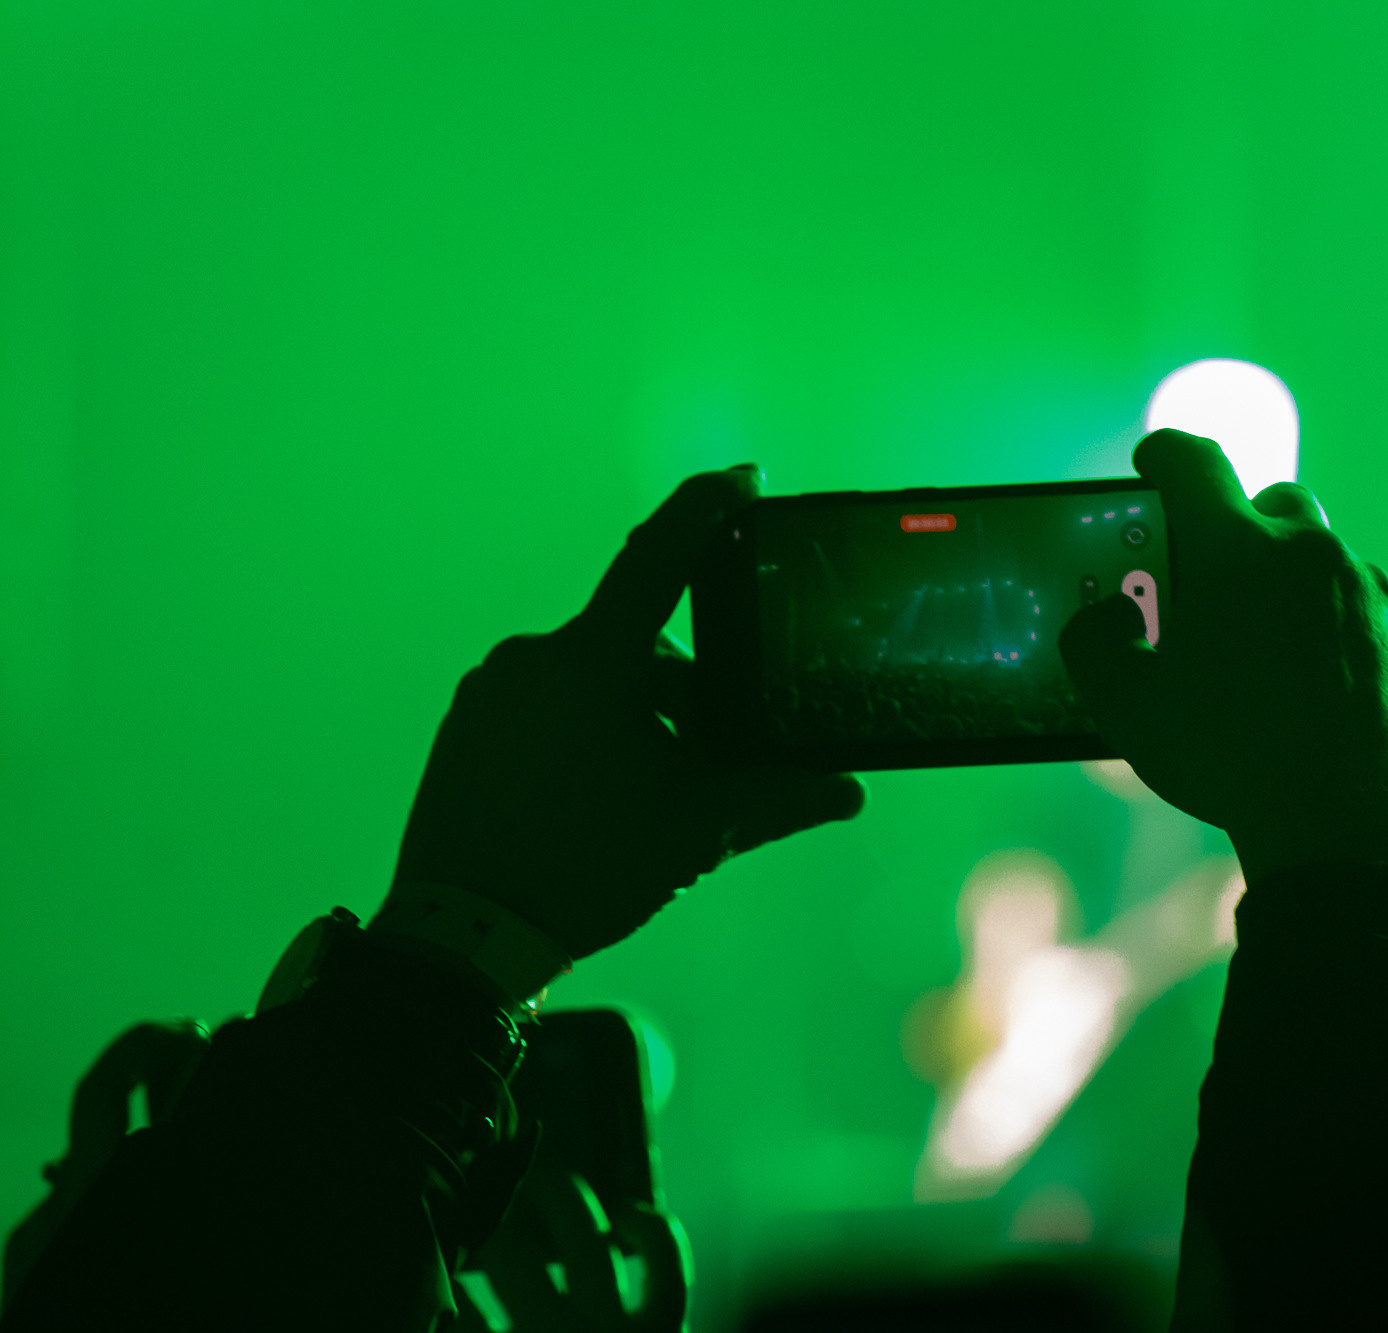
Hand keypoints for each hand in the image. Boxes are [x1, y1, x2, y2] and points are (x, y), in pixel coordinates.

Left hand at [391, 466, 865, 959]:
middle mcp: (533, 660)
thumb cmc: (577, 873)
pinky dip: (585, 731)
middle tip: (712, 749)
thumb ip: (774, 798)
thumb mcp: (691, 832)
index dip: (704, 511)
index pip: (657, 559)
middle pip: (634, 644)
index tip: (741, 481)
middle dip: (682, 687)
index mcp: (589, 664)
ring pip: (590, 679)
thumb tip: (843, 789)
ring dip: (633, 715)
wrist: (461, 935)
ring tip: (650, 793)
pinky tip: (600, 798)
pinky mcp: (467, 729)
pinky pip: (545, 705)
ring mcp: (490, 694)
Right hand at [1059, 430, 1387, 882]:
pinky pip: (1364, 613)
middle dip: (1239, 524)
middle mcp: (1312, 554)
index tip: (1153, 463)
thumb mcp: (1125, 706)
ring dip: (1291, 585)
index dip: (1163, 454)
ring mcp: (1371, 595)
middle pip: (1272, 502)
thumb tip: (1106, 618)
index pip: (1192, 462)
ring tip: (1264, 652)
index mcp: (1237, 551)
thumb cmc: (1227, 760)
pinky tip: (1314, 691)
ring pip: (1324, 562)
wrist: (1345, 833)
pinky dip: (1335, 632)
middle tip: (1212, 577)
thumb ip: (1092, 642)